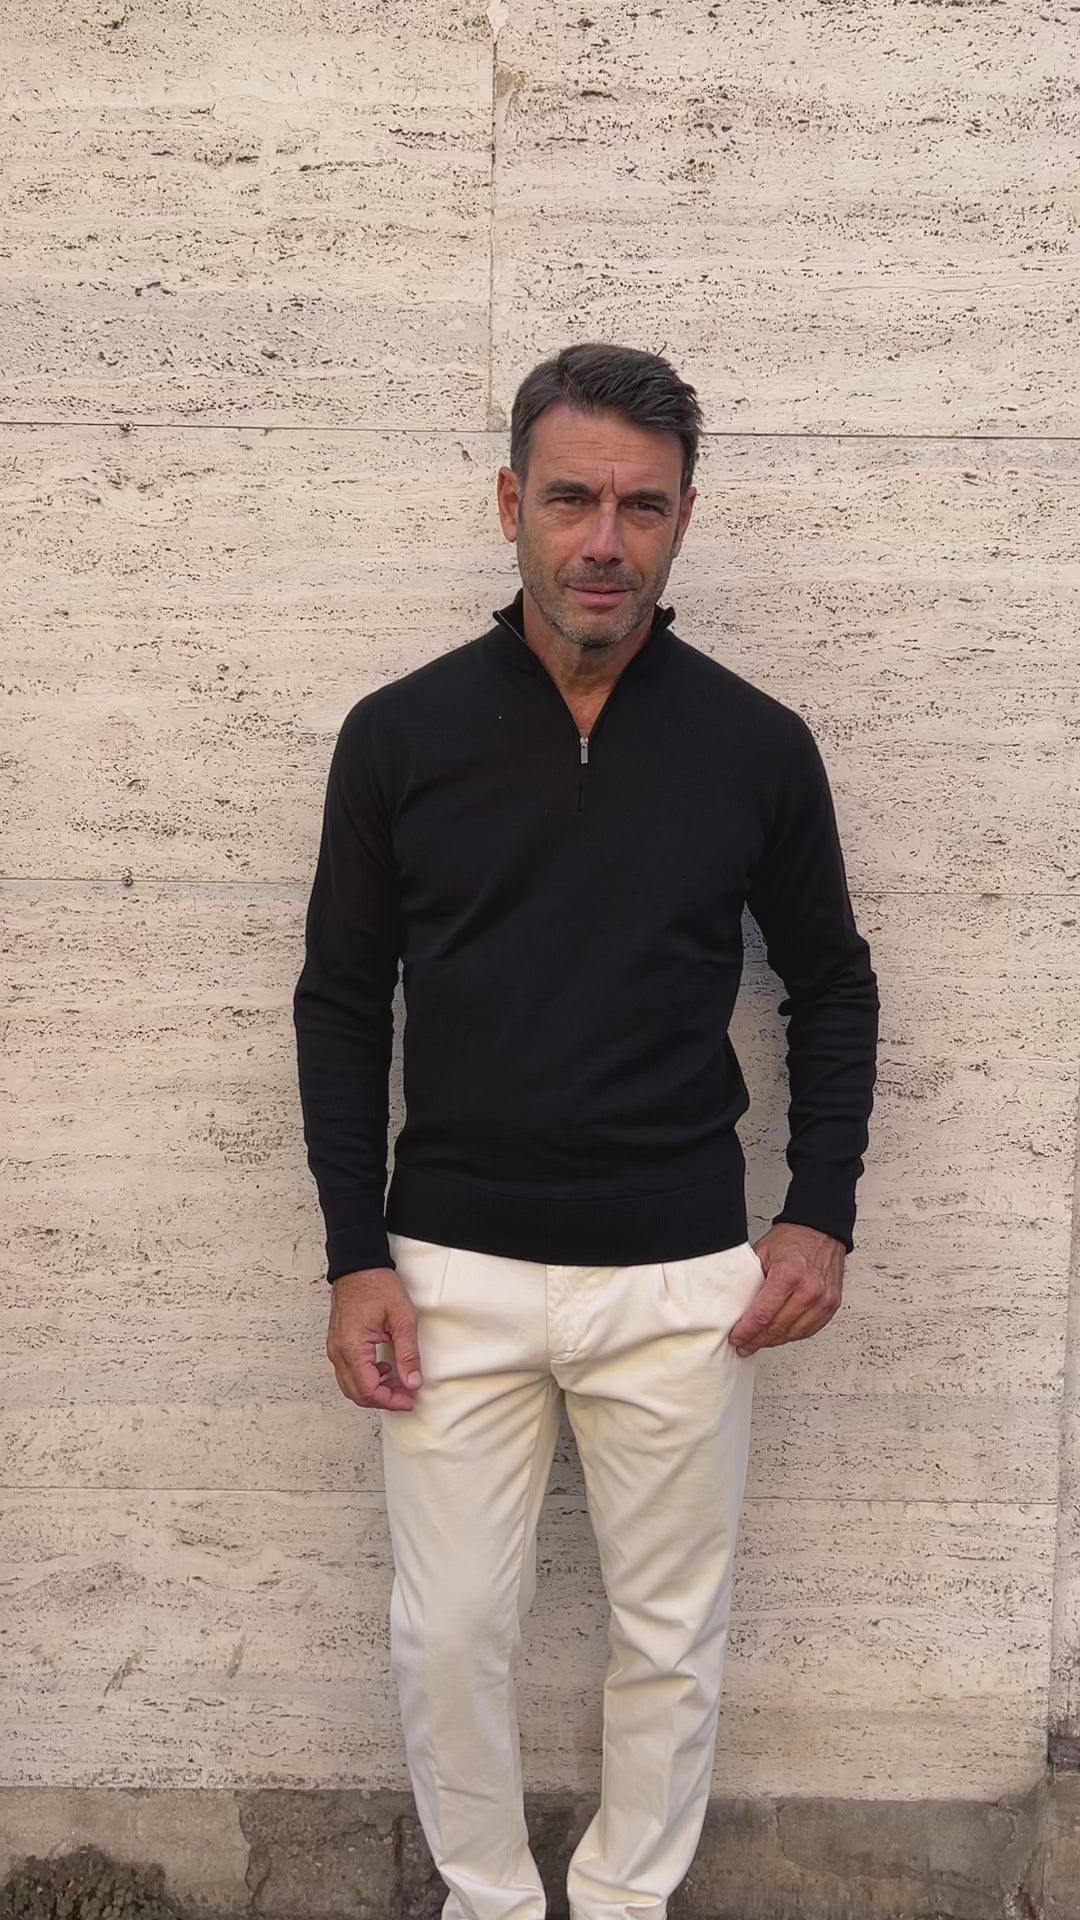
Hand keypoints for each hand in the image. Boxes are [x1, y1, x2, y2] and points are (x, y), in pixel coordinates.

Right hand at [326, 1266, 422, 1411]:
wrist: (358, 1266)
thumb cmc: (377, 1286)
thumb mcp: (402, 1318)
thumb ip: (408, 1353)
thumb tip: (412, 1382)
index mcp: (353, 1347)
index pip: (369, 1390)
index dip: (390, 1401)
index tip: (409, 1400)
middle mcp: (338, 1352)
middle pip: (357, 1394)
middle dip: (383, 1399)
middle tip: (407, 1395)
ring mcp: (335, 1348)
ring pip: (351, 1385)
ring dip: (375, 1390)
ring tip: (399, 1382)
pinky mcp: (337, 1343)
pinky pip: (348, 1372)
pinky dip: (366, 1378)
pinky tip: (384, 1368)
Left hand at [729, 1223, 844, 1357]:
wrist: (821, 1231)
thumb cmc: (793, 1239)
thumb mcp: (762, 1252)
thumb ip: (751, 1279)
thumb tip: (734, 1304)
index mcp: (788, 1275)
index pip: (763, 1315)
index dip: (746, 1331)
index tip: (736, 1338)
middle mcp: (809, 1289)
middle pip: (777, 1328)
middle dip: (756, 1340)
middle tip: (743, 1346)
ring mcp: (823, 1299)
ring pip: (793, 1333)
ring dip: (773, 1341)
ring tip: (758, 1343)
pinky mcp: (831, 1305)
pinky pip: (810, 1330)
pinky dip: (792, 1335)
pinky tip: (780, 1336)